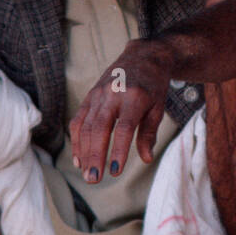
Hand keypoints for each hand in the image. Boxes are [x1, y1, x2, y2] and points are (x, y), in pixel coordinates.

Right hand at [69, 40, 173, 183]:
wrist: (143, 56)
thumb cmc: (154, 85)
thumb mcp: (158, 107)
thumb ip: (149, 133)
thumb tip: (146, 159)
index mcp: (134, 96)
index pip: (124, 128)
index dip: (118, 150)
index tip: (115, 171)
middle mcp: (113, 94)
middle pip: (99, 128)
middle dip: (95, 155)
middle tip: (94, 179)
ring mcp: (98, 93)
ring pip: (86, 126)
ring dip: (84, 152)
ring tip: (87, 174)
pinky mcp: (90, 95)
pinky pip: (79, 120)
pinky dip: (77, 140)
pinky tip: (79, 159)